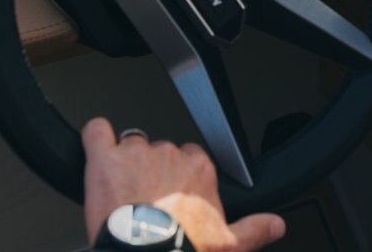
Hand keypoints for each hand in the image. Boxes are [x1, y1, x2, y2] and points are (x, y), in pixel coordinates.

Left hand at [82, 118, 285, 250]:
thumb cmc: (182, 249)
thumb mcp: (227, 245)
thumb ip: (254, 229)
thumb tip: (276, 225)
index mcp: (200, 171)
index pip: (191, 159)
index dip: (179, 178)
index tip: (173, 196)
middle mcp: (171, 155)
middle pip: (160, 152)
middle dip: (151, 171)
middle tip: (144, 200)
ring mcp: (137, 153)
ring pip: (131, 144)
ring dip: (125, 161)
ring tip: (120, 189)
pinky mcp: (106, 157)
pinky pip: (97, 132)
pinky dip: (95, 136)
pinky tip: (97, 145)